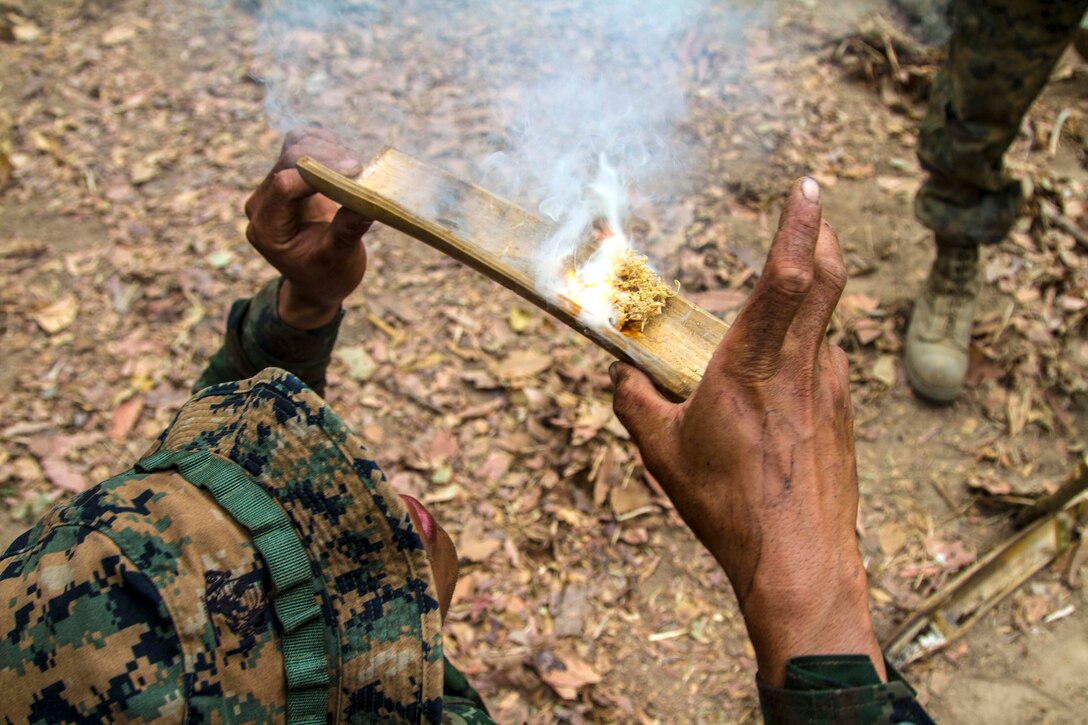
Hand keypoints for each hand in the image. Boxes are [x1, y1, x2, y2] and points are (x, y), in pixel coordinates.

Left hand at [244, 128, 372, 328]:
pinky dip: (327, 146)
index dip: (319, 171)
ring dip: (328, 148)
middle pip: (289, 160)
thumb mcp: (339, 257)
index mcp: (267, 228)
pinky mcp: (289, 176)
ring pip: (294, 145)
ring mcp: (273, 187)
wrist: (319, 281)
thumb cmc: (327, 276)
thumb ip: (348, 229)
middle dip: (327, 158)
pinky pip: (303, 145)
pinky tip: (346, 163)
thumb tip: (368, 199)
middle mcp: (263, 204)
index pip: (284, 185)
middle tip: (362, 168)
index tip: (356, 170)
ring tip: (357, 168)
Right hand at [611, 178, 884, 685]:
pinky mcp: (843, 414)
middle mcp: (802, 367)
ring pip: (818, 325)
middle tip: (808, 213)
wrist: (799, 564)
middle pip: (826, 279)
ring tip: (751, 339)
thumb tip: (619, 377)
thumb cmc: (728, 507)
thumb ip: (633, 403)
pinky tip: (772, 394)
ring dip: (794, 310)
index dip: (802, 225)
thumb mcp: (661, 453)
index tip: (808, 186)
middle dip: (819, 235)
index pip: (788, 277)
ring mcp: (831, 389)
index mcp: (752, 366)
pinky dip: (798, 356)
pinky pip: (821, 364)